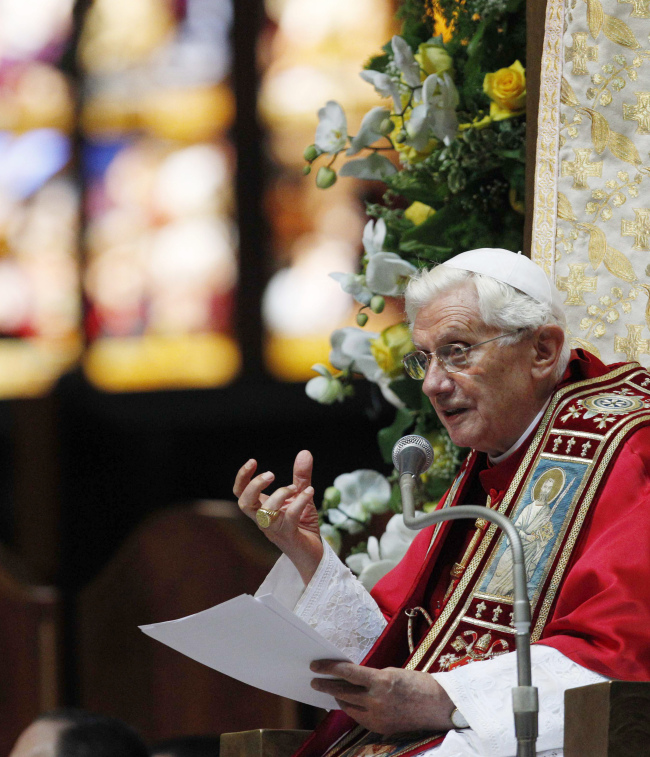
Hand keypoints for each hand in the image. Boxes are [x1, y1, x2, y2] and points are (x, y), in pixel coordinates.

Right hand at [233, 451, 322, 583]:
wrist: (313, 553)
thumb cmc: (302, 524)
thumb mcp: (302, 495)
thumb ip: (301, 476)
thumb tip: (304, 452)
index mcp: (262, 508)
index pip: (241, 493)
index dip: (242, 477)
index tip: (253, 461)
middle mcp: (264, 519)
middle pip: (244, 503)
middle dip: (254, 486)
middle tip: (271, 474)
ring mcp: (275, 529)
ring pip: (265, 513)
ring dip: (280, 495)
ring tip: (296, 487)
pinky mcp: (289, 536)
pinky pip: (289, 519)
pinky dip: (299, 503)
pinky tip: (310, 493)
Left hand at [309, 660, 454, 735]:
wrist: (438, 706)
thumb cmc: (418, 683)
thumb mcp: (392, 673)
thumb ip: (371, 677)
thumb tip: (353, 678)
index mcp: (380, 681)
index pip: (347, 673)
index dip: (329, 668)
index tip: (316, 666)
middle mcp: (376, 700)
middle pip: (343, 692)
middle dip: (327, 685)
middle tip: (315, 680)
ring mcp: (378, 717)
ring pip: (348, 707)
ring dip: (338, 697)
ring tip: (330, 690)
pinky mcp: (380, 728)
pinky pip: (359, 717)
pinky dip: (351, 709)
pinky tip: (348, 702)